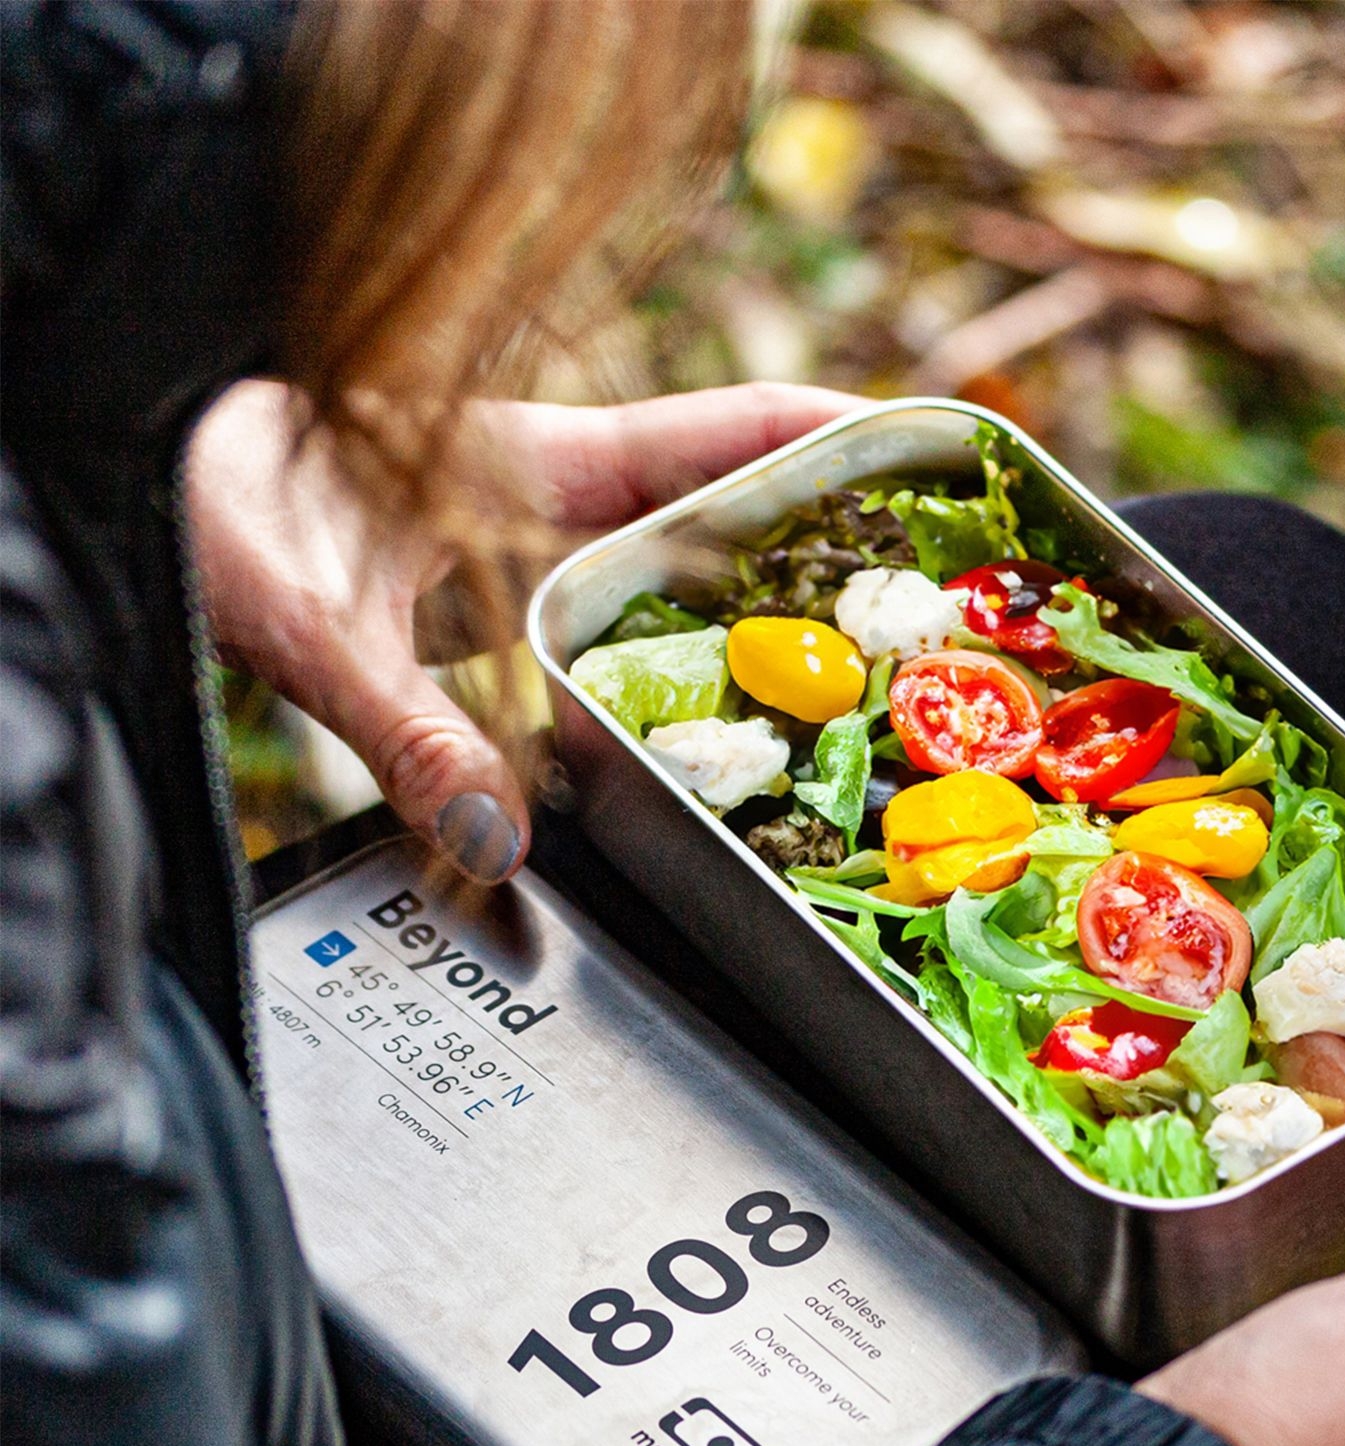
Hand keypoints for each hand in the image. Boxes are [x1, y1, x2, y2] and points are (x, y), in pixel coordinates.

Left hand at [187, 380, 869, 880]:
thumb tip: (497, 841)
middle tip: (929, 623)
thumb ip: (404, 723)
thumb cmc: (209, 499)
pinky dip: (683, 677)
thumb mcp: (310, 613)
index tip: (937, 465)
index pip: (733, 431)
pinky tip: (718, 743)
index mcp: (548, 463)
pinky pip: (621, 636)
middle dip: (837, 558)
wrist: (133, 468)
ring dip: (770, 626)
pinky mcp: (498, 602)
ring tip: (865, 696)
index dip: (841, 438)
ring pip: (688, 582)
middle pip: (739, 515)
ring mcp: (536, 550)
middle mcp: (558, 503)